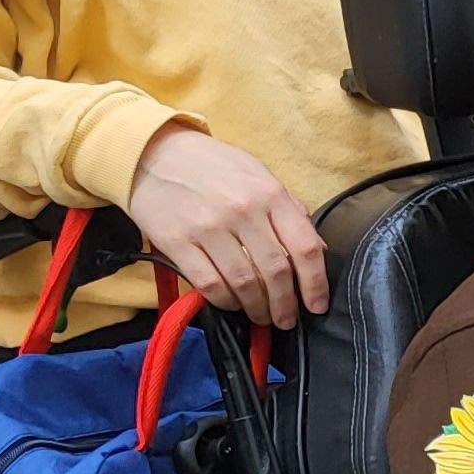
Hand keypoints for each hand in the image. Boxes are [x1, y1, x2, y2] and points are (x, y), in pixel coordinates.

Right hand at [122, 125, 327, 325]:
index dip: (316, 283)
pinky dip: (225, 301)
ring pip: (244, 283)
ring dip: (257, 308)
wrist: (153, 153)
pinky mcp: (177, 242)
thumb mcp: (259, 174)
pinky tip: (232, 304)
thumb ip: (289, 210)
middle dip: (286, 304)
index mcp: (270, 194)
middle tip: (286, 320)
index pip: (305, 247)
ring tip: (261, 317)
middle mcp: (243, 212)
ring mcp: (208, 228)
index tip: (317, 304)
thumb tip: (319, 248)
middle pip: (276, 272)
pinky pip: (209, 283)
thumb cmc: (214, 166)